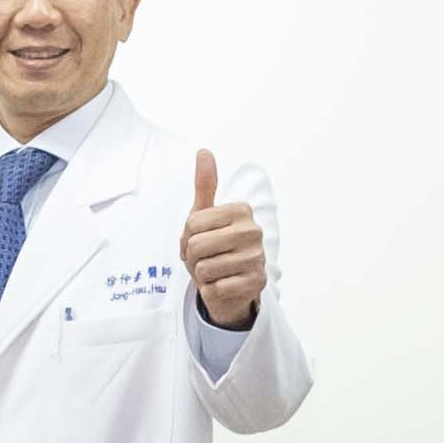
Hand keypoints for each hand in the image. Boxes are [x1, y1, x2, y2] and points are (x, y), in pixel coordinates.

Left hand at [182, 148, 266, 326]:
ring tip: (214, 272)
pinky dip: (211, 291)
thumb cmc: (214, 246)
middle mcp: (254, 232)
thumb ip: (205, 184)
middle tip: (204, 259)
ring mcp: (257, 258)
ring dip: (201, 275)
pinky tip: (222, 286)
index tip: (200, 239)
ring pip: (204, 269)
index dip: (186, 237)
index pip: (192, 223)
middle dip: (192, 257)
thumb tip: (203, 151)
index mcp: (242, 211)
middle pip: (196, 246)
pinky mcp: (255, 284)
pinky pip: (214, 289)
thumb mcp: (205, 215)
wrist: (231, 285)